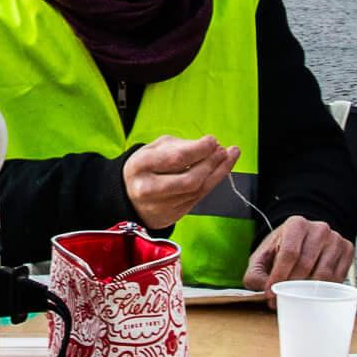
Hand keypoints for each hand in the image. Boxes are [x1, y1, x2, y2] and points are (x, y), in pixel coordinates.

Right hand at [121, 134, 239, 232]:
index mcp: (141, 166)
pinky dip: (212, 183)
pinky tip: (219, 171)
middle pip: (190, 178)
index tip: (212, 140)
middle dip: (212, 163)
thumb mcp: (154, 148)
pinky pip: (198, 198)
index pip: (176, 158)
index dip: (200, 149)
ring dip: (218, 172)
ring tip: (228, 157)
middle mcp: (149, 188)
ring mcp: (160, 206)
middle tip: (224, 150)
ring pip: (197, 190)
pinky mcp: (171, 215)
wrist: (128, 196)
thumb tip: (209, 146)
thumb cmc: (145, 168)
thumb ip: (180, 145)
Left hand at [246, 218, 355, 297]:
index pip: (289, 253)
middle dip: (292, 287)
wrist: (302, 240)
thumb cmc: (281, 250)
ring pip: (324, 273)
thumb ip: (255, 275)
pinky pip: (338, 277)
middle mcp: (318, 228)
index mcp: (296, 224)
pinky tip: (314, 292)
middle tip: (283, 300)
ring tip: (297, 297)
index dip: (279, 277)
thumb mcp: (262, 259)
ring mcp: (335, 238)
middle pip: (306, 264)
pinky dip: (326, 290)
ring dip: (309, 291)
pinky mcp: (347, 250)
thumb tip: (264, 290)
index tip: (272, 293)